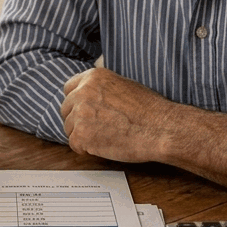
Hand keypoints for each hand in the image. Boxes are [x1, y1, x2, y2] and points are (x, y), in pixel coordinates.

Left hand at [59, 68, 176, 162]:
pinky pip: (74, 145)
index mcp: (93, 77)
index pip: (69, 88)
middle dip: (78, 120)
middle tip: (97, 129)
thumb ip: (101, 88)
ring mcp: (80, 113)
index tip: (84, 112)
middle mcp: (83, 92)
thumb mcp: (123, 85)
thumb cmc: (149, 110)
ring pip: (69, 128)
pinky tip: (104, 146)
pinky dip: (86, 149)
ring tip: (105, 137)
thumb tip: (91, 96)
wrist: (160, 128)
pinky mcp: (81, 135)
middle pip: (66, 109)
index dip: (76, 102)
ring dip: (82, 135)